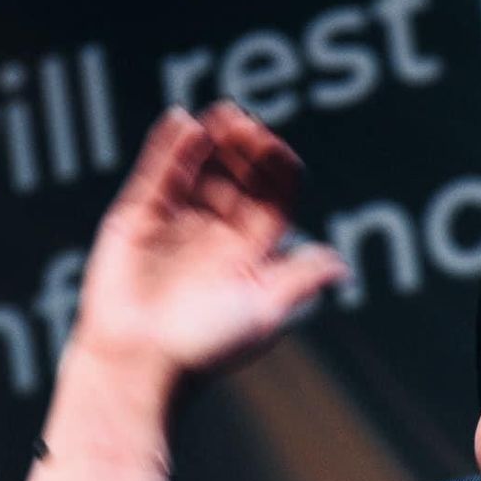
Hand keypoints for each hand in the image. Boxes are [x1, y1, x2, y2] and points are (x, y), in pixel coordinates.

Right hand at [71, 102, 348, 400]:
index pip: (270, 198)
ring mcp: (175, 226)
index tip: (274, 148)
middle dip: (245, 151)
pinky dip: (171, 149)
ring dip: (212, 143)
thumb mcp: (264, 312)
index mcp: (247, 255)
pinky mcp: (137, 221)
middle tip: (244, 123)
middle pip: (238, 179)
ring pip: (199, 172)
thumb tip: (342, 266)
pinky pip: (158, 177)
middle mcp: (213, 237)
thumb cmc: (203, 347)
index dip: (275, 170)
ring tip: (220, 117)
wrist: (138, 363)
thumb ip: (300, 280)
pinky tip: (185, 123)